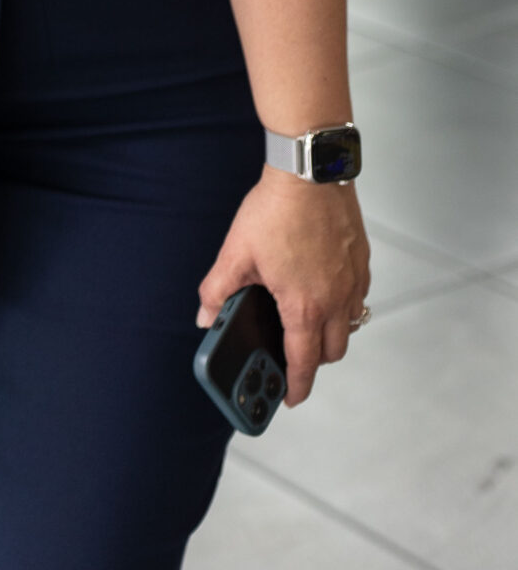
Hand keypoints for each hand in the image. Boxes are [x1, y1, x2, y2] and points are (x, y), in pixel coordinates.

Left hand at [197, 167, 369, 403]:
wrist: (309, 173)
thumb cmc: (276, 210)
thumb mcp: (236, 253)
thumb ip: (218, 290)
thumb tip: (206, 316)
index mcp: (304, 306)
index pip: (304, 362)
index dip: (297, 386)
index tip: (290, 397)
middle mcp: (336, 300)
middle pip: (332, 351)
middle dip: (314, 360)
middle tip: (293, 355)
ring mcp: (353, 281)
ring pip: (349, 326)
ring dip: (331, 333)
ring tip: (307, 323)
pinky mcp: (362, 261)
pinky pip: (358, 298)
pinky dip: (344, 306)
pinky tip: (324, 290)